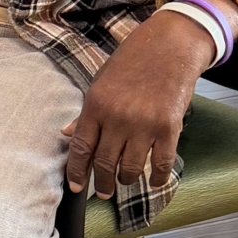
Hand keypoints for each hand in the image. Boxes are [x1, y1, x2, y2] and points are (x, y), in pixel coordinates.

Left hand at [62, 10, 215, 197]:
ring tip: (124, 181)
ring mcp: (144, 124)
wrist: (170, 46)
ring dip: (126, 181)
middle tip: (103, 192)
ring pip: (130, 169)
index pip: (81, 148)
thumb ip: (86, 112)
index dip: (76, 172)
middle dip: (102, 183)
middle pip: (104, 163)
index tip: (75, 187)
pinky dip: (156, 178)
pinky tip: (153, 180)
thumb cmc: (132, 62)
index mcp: (96, 105)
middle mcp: (117, 117)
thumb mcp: (101, 82)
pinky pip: (160, 164)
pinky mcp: (169, 128)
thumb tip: (67, 134)